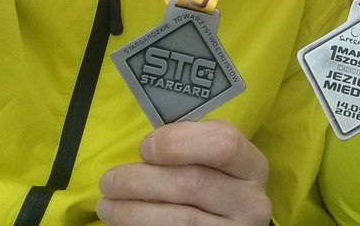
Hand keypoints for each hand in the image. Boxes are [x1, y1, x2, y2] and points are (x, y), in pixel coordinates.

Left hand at [97, 120, 270, 224]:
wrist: (222, 225)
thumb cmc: (211, 184)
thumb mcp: (213, 163)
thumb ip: (192, 147)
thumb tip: (147, 145)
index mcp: (252, 166)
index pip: (223, 143)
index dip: (178, 142)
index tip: (145, 147)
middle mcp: (251, 202)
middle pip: (192, 183)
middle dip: (141, 180)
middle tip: (109, 180)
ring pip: (178, 219)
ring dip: (132, 211)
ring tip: (107, 204)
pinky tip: (122, 222)